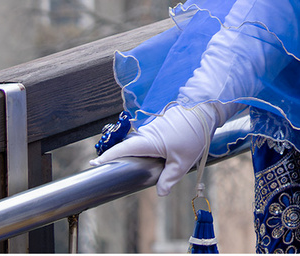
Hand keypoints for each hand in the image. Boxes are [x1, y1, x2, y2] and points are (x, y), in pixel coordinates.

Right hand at [95, 102, 230, 194]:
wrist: (205, 108)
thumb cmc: (194, 134)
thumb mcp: (182, 161)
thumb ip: (169, 178)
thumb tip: (160, 192)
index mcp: (147, 141)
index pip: (121, 149)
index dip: (107, 156)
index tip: (94, 163)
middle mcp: (146, 132)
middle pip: (128, 146)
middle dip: (119, 156)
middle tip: (108, 168)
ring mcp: (153, 127)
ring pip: (139, 142)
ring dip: (135, 151)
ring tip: (131, 165)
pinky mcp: (161, 124)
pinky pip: (148, 137)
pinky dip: (146, 146)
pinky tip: (154, 154)